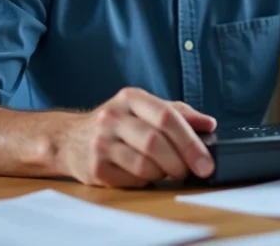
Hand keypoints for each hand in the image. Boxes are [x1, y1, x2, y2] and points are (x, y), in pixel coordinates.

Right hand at [60, 87, 216, 187]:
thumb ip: (178, 113)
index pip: (167, 116)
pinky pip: (131, 180)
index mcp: (131, 98)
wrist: (70, 139)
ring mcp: (101, 143)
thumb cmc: (118, 124)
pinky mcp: (95, 168)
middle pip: (155, 142)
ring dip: (163, 173)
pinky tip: (146, 175)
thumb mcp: (145, 109)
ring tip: (167, 172)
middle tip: (192, 171)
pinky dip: (146, 181)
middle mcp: (113, 117)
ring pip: (144, 165)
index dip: (190, 141)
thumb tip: (209, 124)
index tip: (206, 161)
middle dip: (181, 162)